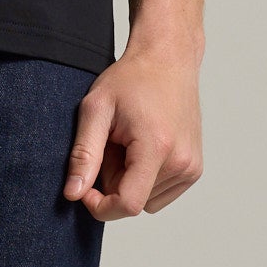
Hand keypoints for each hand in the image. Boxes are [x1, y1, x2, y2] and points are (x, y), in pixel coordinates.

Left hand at [63, 41, 202, 219]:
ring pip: (145, 200)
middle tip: (111, 143)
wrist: (168, 60)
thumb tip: (73, 194)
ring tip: (128, 142)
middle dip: (112, 182)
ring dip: (129, 179)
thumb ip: (83, 154)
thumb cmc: (132, 79)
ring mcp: (192, 167)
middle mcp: (181, 162)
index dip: (99, 206)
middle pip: (133, 200)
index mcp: (157, 147)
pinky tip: (143, 147)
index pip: (128, 204)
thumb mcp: (96, 109)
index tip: (84, 187)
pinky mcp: (194, 169)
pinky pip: (159, 193)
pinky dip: (145, 178)